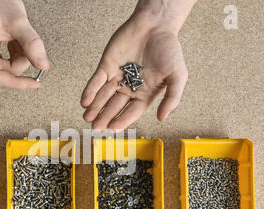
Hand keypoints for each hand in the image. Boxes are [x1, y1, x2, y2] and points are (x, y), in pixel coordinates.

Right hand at [0, 0, 48, 88]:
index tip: (34, 83)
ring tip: (17, 39)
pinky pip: (7, 63)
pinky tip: (15, 42)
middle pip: (5, 72)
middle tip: (24, 43)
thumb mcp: (19, 22)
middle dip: (21, 60)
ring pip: (8, 69)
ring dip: (20, 56)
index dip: (18, 83)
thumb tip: (43, 66)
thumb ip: (32, 45)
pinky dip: (17, 54)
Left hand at [81, 2, 191, 129]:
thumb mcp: (178, 76)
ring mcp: (117, 77)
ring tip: (87, 118)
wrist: (156, 25)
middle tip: (96, 127)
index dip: (122, 121)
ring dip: (95, 107)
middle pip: (114, 107)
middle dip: (104, 117)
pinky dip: (90, 91)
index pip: (131, 112)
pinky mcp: (107, 66)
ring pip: (103, 96)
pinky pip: (96, 81)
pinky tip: (85, 101)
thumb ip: (172, 98)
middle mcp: (129, 88)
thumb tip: (162, 119)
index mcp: (144, 94)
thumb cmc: (169, 49)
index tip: (113, 129)